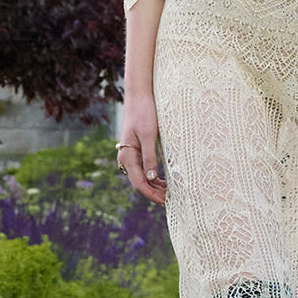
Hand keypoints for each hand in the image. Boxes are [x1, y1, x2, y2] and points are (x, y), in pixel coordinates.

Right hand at [117, 90, 165, 205]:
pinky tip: (165, 182)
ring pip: (142, 177)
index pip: (139, 183)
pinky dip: (154, 178)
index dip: (152, 195)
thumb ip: (150, 157)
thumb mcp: (148, 135)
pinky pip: (143, 169)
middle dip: (154, 194)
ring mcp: (130, 155)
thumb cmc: (144, 112)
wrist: (139, 95)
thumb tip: (152, 178)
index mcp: (127, 155)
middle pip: (140, 183)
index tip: (166, 202)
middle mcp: (126, 158)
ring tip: (171, 194)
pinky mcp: (136, 150)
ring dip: (155, 187)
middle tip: (172, 202)